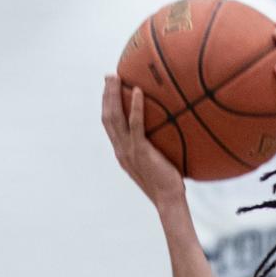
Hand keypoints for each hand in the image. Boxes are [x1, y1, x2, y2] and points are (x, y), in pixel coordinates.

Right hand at [101, 75, 184, 208]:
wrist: (169, 200)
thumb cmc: (167, 183)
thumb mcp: (155, 162)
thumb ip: (152, 147)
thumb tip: (165, 130)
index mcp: (122, 152)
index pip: (109, 125)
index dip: (107, 105)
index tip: (109, 88)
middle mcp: (121, 150)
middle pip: (107, 117)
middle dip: (107, 95)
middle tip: (110, 76)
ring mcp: (129, 151)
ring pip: (115, 118)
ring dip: (114, 95)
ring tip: (117, 77)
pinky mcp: (141, 152)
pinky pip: (136, 125)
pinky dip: (136, 107)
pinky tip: (138, 91)